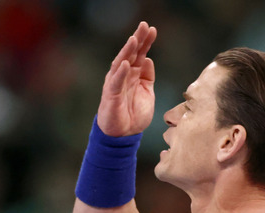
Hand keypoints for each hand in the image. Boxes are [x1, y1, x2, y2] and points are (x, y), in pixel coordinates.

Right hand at [97, 21, 156, 136]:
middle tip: (144, 25)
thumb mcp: (147, 92)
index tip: (153, 29)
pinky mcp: (111, 96)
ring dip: (127, 51)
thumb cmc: (134, 114)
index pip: (140, 54)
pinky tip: (126, 63)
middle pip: (130, 54)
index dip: (146, 42)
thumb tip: (148, 59)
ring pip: (121, 64)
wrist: (124, 135)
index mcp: (133, 74)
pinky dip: (121, 73)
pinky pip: (116, 82)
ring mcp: (116, 84)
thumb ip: (147, 76)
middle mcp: (123, 76)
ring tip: (134, 39)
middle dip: (137, 40)